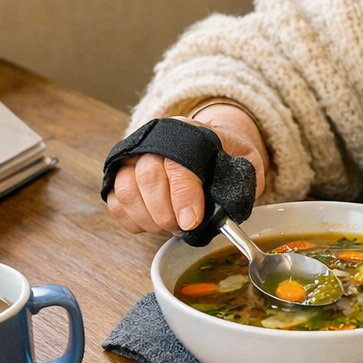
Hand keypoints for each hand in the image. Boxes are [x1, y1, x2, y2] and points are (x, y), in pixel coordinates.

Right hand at [105, 106, 267, 235]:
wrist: (207, 145)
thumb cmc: (225, 156)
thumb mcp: (246, 160)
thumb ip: (244, 177)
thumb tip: (231, 203)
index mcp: (189, 134)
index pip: (178, 163)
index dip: (183, 195)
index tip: (192, 221)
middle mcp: (156, 142)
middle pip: (148, 177)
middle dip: (166, 213)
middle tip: (182, 228)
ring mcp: (134, 157)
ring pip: (127, 190)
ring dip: (148, 218)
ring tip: (170, 227)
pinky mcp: (120, 175)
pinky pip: (116, 202)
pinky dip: (133, 220)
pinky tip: (153, 224)